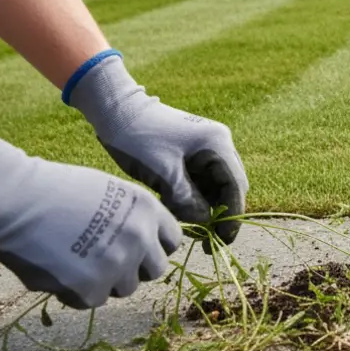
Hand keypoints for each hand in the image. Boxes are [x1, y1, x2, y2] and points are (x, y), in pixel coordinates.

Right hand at [0, 123, 180, 309]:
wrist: (15, 199)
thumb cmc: (54, 188)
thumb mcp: (109, 191)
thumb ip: (131, 218)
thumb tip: (142, 244)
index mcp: (148, 209)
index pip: (172, 241)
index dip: (153, 247)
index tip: (137, 248)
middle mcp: (141, 238)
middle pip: (155, 270)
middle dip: (134, 268)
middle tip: (106, 260)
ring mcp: (118, 265)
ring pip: (124, 289)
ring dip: (105, 281)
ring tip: (76, 261)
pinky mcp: (90, 288)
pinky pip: (92, 301)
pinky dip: (76, 292)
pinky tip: (58, 270)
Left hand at [65, 51, 248, 250]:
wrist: (114, 110)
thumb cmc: (138, 137)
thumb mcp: (163, 172)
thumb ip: (187, 200)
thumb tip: (205, 223)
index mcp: (217, 144)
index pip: (235, 186)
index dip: (232, 216)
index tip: (223, 240)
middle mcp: (218, 144)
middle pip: (230, 187)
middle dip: (220, 213)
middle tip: (208, 241)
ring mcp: (206, 148)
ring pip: (215, 186)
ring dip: (206, 207)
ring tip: (190, 228)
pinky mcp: (191, 153)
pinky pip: (200, 182)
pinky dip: (194, 198)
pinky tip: (179, 211)